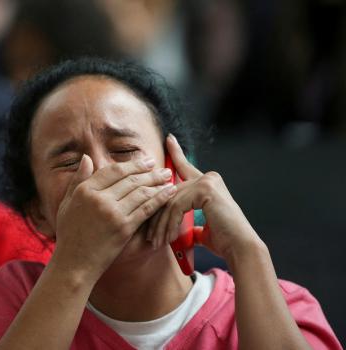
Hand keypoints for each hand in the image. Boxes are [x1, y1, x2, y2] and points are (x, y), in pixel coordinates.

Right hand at [53, 155, 176, 282]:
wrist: (74, 264)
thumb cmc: (69, 234)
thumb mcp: (67, 203)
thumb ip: (77, 179)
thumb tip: (87, 158)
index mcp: (85, 190)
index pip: (113, 170)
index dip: (132, 164)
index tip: (145, 161)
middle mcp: (99, 198)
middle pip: (130, 179)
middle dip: (149, 171)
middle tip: (162, 168)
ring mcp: (112, 213)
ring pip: (140, 192)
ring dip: (157, 183)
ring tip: (168, 178)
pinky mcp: (124, 227)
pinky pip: (146, 209)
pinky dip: (159, 199)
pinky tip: (169, 193)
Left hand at [149, 134, 261, 260]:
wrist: (240, 248)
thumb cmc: (225, 241)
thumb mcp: (203, 227)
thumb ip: (192, 222)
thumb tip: (186, 228)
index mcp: (208, 183)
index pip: (185, 167)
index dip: (176, 153)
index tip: (169, 139)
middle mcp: (208, 178)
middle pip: (170, 192)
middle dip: (157, 215)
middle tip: (149, 235)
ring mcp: (207, 181)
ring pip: (170, 201)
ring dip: (161, 225)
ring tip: (156, 242)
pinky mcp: (205, 189)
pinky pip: (176, 206)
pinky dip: (169, 224)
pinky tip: (168, 238)